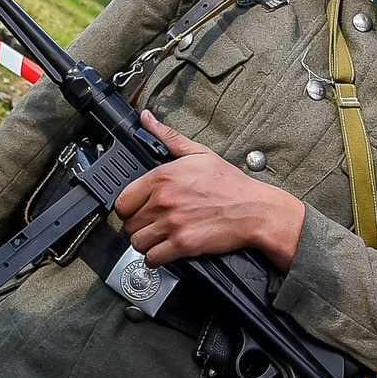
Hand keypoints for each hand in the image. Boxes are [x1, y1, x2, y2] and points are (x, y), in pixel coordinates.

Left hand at [116, 112, 307, 268]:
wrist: (254, 210)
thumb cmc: (230, 184)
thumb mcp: (198, 153)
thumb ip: (168, 137)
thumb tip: (147, 119)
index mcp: (163, 177)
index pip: (123, 201)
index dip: (128, 207)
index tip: (137, 209)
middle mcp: (164, 200)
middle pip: (128, 223)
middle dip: (138, 225)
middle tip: (150, 224)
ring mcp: (172, 223)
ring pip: (137, 242)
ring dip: (145, 242)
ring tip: (157, 238)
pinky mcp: (183, 244)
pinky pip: (153, 258)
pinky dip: (156, 258)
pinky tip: (164, 251)